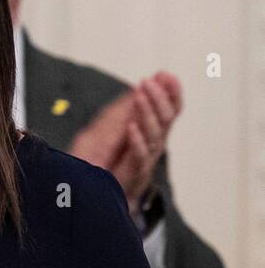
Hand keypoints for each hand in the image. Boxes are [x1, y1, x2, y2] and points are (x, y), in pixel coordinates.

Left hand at [112, 73, 180, 213]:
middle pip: (166, 119)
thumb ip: (126, 108)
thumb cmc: (105, 158)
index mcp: (152, 131)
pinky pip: (138, 156)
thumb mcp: (111, 127)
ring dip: (147, 113)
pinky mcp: (132, 173)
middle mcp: (154, 144)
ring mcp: (145, 158)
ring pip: (155, 135)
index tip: (167, 75)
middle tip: (149, 82)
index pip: (169, 109)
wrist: (97, 193)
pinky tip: (131, 127)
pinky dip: (136, 140)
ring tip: (140, 95)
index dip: (171, 93)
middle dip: (159, 99)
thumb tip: (144, 82)